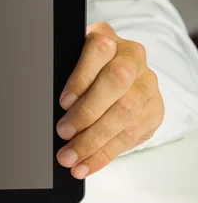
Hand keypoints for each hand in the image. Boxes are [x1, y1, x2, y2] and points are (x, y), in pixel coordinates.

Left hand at [56, 22, 163, 178]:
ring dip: (95, 141)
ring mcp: (147, 83)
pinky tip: (87, 164)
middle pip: (116, 83)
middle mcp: (132, 58)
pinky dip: (106, 154)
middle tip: (63, 134)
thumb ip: (62, 75)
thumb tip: (48, 106)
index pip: (99, 49)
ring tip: (71, 158)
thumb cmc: (83, 70)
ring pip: (126, 113)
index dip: (81, 77)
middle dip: (86, 114)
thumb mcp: (69, 63)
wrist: (114, 71)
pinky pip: (133, 135)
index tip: (63, 102)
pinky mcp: (154, 109)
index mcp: (107, 37)